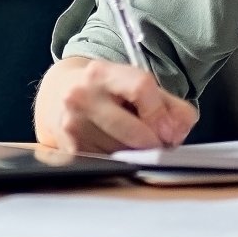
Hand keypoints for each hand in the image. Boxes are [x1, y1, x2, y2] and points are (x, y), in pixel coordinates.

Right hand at [35, 57, 198, 154]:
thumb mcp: (136, 84)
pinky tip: (116, 148)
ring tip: (133, 141)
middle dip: (154, 142)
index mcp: (102, 72)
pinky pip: (110, 164)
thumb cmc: (108, 91)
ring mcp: (72, 126)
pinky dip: (121, 161)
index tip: (170, 130)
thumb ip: (169, 105)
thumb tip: (177, 131)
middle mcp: (81, 96)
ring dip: (137, 154)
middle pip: (134, 131)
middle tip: (160, 143)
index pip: (141, 88)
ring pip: (123, 153)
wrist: (60, 94)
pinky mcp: (70, 151)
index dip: (161, 113)